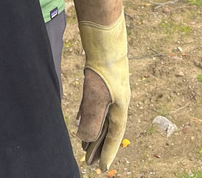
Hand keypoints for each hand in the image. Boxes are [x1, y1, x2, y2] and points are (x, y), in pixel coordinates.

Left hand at [66, 0, 129, 168]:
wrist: (105, 36)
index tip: (101, 168)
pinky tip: (79, 120)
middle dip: (98, 146)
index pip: (114, 135)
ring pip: (101, 116)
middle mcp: (118, 99)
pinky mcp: (101, 79)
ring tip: (83, 146)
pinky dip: (88, 115)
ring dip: (93, 131)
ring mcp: (110, 89)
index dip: (107, 152)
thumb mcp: (96, 95)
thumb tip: (85, 138)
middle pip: (108, 128)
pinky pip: (94, 104)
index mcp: (121, 105)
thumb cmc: (104, 65)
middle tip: (89, 163)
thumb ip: (92, 119)